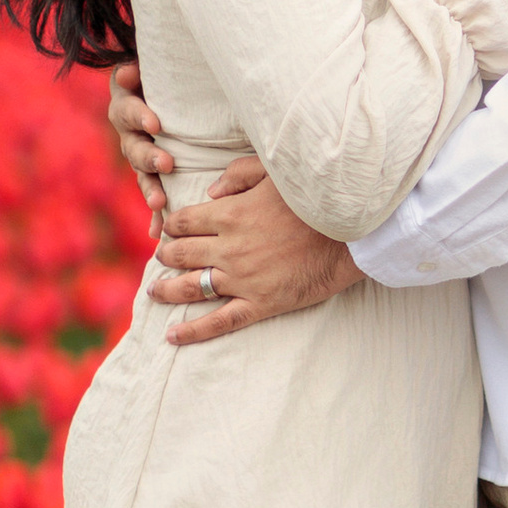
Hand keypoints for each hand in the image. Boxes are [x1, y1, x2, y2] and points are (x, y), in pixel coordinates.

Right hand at [109, 61, 170, 223]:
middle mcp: (129, 133)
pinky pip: (153, 197)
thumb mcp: (156, 70)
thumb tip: (127, 71)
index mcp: (128, 105)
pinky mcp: (152, 176)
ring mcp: (140, 156)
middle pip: (134, 147)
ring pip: (142, 175)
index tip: (155, 123)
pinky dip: (156, 216)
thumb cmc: (170, 78)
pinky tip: (158, 232)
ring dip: (150, 189)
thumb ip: (139, 71)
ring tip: (160, 204)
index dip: (139, 116)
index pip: (128, 110)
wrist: (179, 97)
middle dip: (149, 157)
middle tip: (167, 164)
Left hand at [150, 157, 360, 344]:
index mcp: (230, 213)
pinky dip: (193, 331)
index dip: (170, 225)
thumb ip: (237, 175)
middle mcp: (229, 248)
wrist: (354, 235)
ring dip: (167, 290)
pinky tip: (173, 336)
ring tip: (154, 292)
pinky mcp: (261, 303)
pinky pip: (220, 321)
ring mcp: (243, 279)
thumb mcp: (275, 171)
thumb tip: (209, 192)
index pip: (183, 221)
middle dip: (166, 255)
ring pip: (192, 287)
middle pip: (181, 253)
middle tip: (161, 258)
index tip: (168, 228)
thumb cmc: (316, 199)